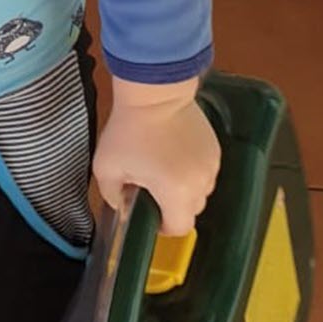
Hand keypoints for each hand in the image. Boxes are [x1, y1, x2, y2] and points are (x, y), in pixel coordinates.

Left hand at [91, 75, 221, 237]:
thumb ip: (113, 197)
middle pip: (192, 210)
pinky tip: (176, 157)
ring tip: (165, 171)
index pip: (179, 228)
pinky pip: (206, 172)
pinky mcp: (215, 149)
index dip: (163, 226)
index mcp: (175, 192)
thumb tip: (123, 206)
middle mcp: (200, 182)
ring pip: (201, 192)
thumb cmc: (129, 131)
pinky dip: (193, 172)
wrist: (156, 94)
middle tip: (152, 189)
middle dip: (173, 207)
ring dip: (185, 190)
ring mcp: (212, 165)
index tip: (149, 213)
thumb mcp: (106, 168)